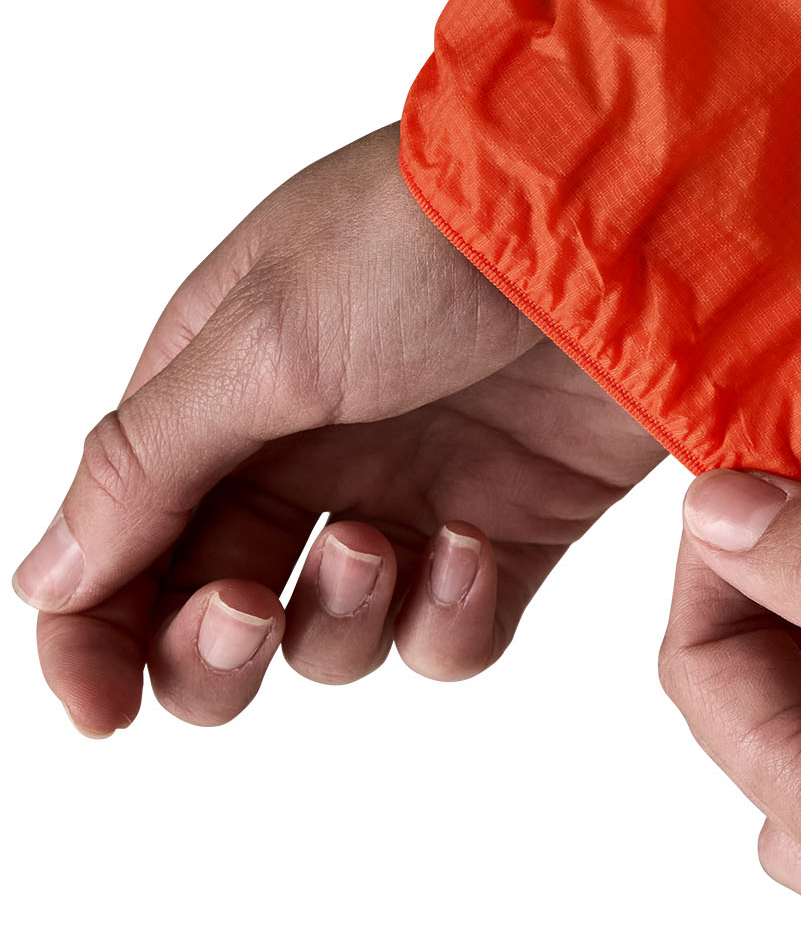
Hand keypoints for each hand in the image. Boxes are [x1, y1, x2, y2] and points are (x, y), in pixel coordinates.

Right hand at [14, 125, 666, 734]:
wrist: (614, 220)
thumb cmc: (424, 241)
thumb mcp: (263, 340)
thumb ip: (148, 468)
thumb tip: (47, 583)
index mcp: (219, 393)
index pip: (122, 544)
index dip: (93, 637)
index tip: (100, 711)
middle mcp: (309, 451)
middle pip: (218, 612)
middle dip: (213, 649)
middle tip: (245, 612)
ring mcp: (416, 491)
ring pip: (334, 637)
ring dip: (338, 618)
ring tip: (377, 541)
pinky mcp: (515, 526)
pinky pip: (451, 635)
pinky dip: (446, 618)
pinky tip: (467, 546)